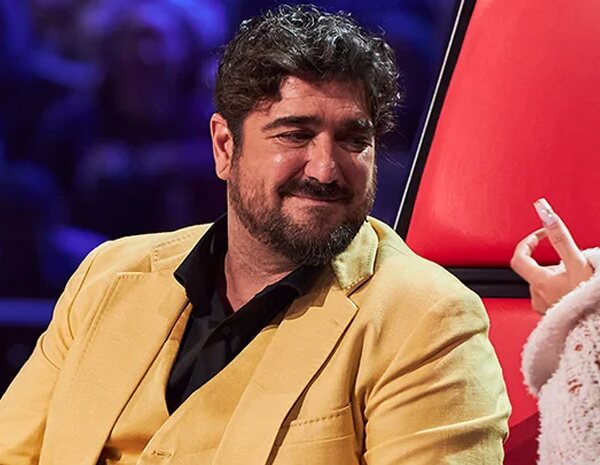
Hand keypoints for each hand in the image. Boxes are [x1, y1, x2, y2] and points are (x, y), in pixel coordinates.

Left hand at [510, 199, 592, 314]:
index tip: (540, 235)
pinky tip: (575, 292)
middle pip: (535, 270)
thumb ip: (561, 238)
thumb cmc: (591, 297)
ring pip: (544, 283)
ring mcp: (543, 308)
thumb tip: (547, 216)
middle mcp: (537, 297)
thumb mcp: (578, 263)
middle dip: (552, 262)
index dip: (527, 243)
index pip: (518, 258)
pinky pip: (550, 296)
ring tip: (578, 280)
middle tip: (574, 263)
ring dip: (557, 276)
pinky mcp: (550, 316)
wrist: (596, 327)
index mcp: (540, 283)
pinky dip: (560, 289)